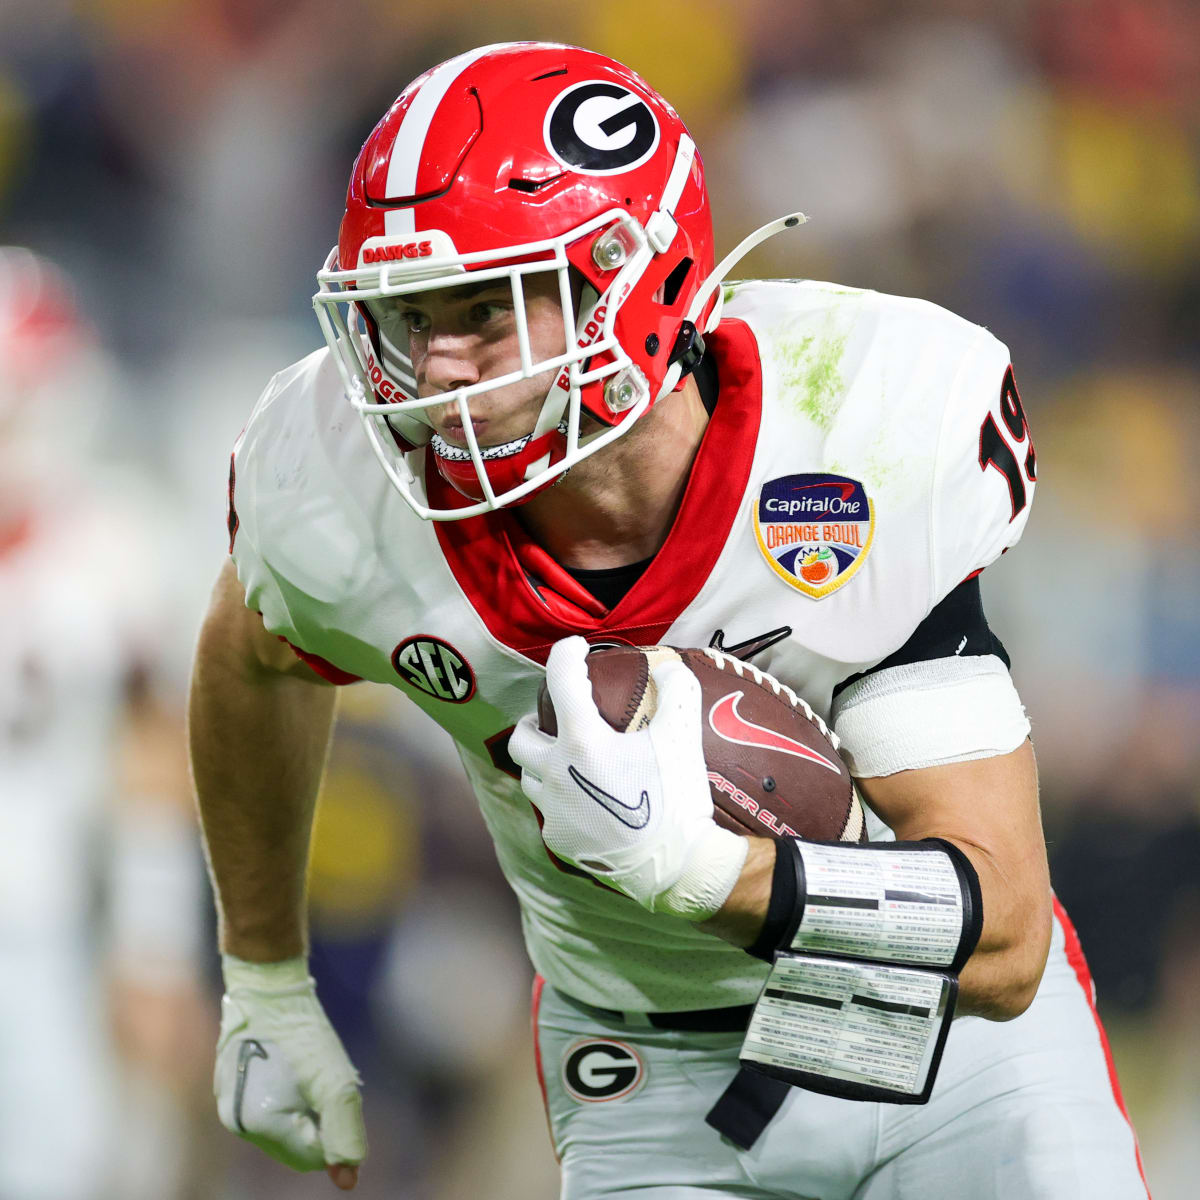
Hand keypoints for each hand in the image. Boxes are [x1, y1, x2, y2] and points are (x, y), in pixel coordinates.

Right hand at [214, 956, 365, 1189]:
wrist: (267, 984)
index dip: (333, 1132)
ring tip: (307, 1070)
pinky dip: (287, 1095)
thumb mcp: (333, 1080)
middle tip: (323, 1078)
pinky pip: (267, 1106)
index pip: (309, 1157)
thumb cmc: (302, 1032)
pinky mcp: (231, 1085)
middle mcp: (235, 1121)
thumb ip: (343, 1130)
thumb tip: (349, 1179)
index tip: (338, 1092)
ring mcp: (229, 1102)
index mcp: (256, 1125)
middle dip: (316, 1120)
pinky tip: (293, 1065)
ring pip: (281, 1126)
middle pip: (293, 1144)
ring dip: (303, 1107)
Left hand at [510, 637, 746, 918]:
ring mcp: (553, 809)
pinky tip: (583, 797)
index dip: (565, 654)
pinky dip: (559, 796)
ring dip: (541, 760)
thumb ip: (677, 690)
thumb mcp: (683, 737)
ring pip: (529, 776)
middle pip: (520, 736)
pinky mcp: (559, 839)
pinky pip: (549, 810)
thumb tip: (667, 666)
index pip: (561, 681)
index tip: (576, 648)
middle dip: (532, 721)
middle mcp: (555, 773)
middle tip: (553, 717)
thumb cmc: (676, 798)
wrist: (675, 866)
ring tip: (565, 757)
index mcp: (582, 742)